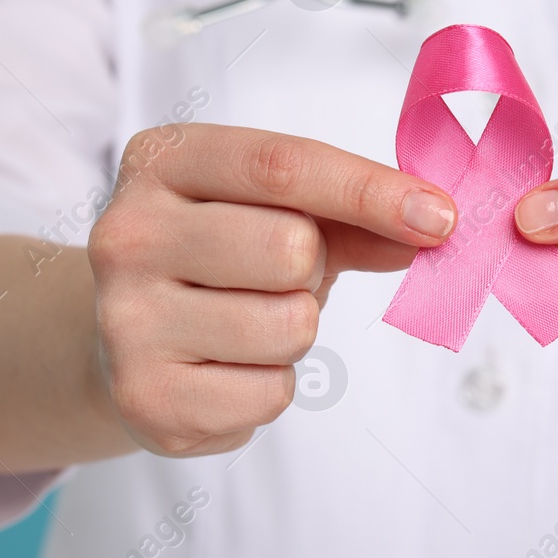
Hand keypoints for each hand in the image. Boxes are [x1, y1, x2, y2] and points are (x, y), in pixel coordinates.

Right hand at [88, 124, 456, 457]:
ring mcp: (126, 318)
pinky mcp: (143, 396)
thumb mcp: (274, 211)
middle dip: (315, 269)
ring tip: (247, 323)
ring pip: (289, 326)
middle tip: (279, 277)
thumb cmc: (217, 260)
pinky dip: (270, 386)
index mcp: (162, 161)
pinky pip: (269, 393)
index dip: (371, 190)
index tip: (441, 216)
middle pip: (291, 248)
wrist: (115, 341)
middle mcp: (127, 232)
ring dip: (295, 332)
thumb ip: (352, 214)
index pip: (282, 165)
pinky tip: (226, 369)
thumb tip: (433, 227)